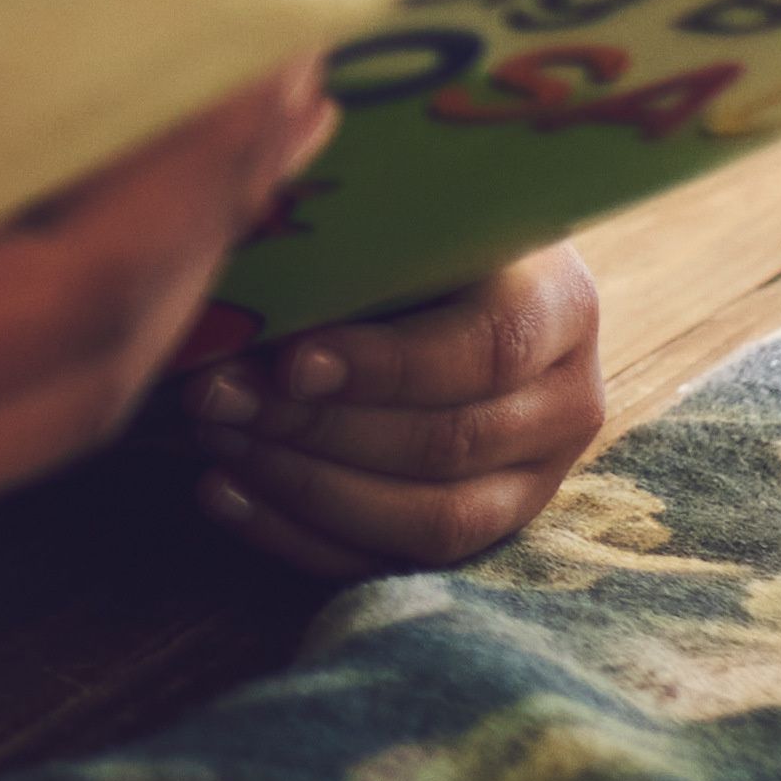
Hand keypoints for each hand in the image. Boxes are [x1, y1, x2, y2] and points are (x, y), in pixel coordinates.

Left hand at [170, 241, 610, 575]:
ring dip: (303, 485)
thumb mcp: (398, 219)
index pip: (489, 352)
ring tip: (214, 438)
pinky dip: (296, 534)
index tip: (291, 363)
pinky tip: (218, 490)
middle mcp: (566, 403)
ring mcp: (533, 482)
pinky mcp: (480, 534)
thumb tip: (248, 285)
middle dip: (316, 428)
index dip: (387, 367)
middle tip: (216, 397)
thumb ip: (351, 246)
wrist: (447, 281)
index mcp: (560, 307)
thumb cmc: (403, 233)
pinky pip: (392, 561)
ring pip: (430, 520)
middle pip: (449, 443)